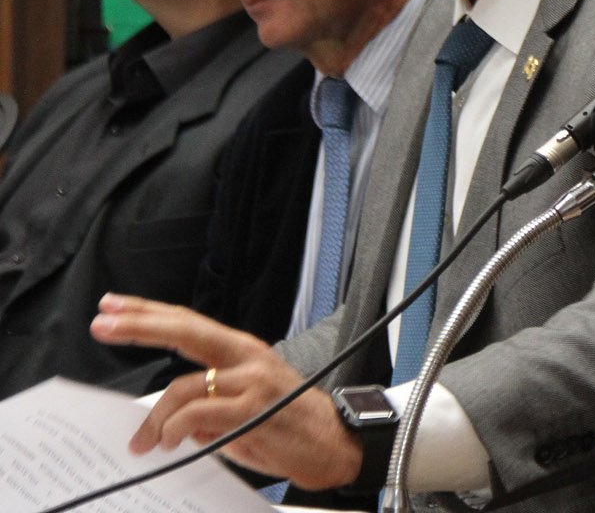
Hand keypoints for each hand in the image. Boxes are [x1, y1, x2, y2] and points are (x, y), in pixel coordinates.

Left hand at [91, 293, 362, 490]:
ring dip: (155, 419)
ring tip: (145, 442)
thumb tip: (168, 418)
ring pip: (183, 386)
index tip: (114, 306)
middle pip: (186, 330)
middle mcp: (248, 357)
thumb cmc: (289, 426)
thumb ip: (207, 404)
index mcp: (244, 352)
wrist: (335, 445)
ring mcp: (252, 381)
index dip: (150, 313)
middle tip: (101, 324)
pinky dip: (174, 429)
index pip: (190, 323)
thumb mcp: (243, 408)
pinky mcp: (253, 409)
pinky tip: (169, 442)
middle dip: (139, 326)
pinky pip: (197, 414)